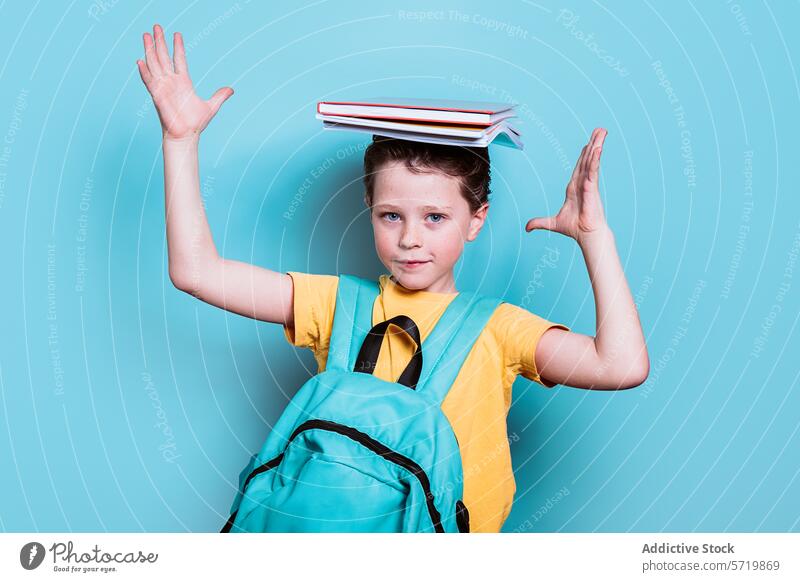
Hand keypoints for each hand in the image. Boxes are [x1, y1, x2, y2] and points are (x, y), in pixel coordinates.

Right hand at [136, 24, 232, 140]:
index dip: (178, 47)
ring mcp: (163, 88)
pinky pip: (149, 82)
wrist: (186, 136)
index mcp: (183, 82)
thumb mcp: (211, 107)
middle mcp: (171, 82)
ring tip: (146, 35)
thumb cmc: (195, 123)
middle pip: (163, 57)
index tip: (177, 34)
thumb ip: (220, 96)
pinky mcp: (157, 96)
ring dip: (150, 50)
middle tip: (156, 26)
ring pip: (154, 64)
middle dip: (160, 42)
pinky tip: (140, 61)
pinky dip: (145, 72)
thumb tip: (231, 90)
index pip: (179, 59)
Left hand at [525, 128, 608, 244]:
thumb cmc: (575, 228)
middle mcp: (582, 183)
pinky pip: (593, 170)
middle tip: (599, 130)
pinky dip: (595, 158)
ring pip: (591, 160)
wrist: (586, 234)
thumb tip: (527, 227)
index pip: (579, 167)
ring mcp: (588, 184)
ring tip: (602, 132)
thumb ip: (540, 222)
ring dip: (596, 145)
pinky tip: (598, 147)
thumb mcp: (552, 223)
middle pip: (587, 159)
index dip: (584, 154)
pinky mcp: (592, 187)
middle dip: (592, 144)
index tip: (588, 144)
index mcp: (574, 187)